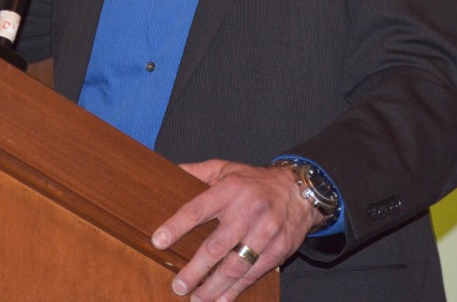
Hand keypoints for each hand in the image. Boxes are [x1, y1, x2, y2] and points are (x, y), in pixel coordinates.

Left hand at [151, 159, 321, 300]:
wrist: (298, 191)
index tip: (158, 241)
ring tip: (197, 298)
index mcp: (229, 189)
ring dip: (215, 286)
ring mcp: (265, 232)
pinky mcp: (278, 249)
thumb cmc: (253, 180)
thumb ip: (196, 172)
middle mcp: (247, 211)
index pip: (197, 209)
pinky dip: (237, 289)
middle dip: (196, 269)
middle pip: (216, 246)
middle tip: (179, 285)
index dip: (176, 226)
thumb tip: (168, 174)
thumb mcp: (225, 168)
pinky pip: (254, 273)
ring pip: (236, 265)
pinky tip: (222, 298)